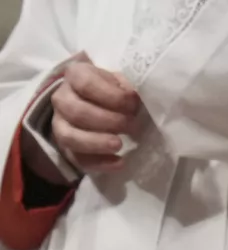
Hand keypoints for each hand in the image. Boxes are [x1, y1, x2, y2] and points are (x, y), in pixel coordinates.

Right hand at [49, 56, 140, 173]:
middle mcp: (62, 99)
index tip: (133, 104)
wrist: (94, 102)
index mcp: (75, 76)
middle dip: (107, 121)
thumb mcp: (119, 81)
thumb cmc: (110, 90)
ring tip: (119, 144)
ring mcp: (60, 125)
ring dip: (96, 143)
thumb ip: (126, 87)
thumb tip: (135, 98)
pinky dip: (99, 163)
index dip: (112, 96)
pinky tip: (119, 163)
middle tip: (131, 125)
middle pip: (77, 112)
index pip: (86, 84)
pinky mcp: (66, 148)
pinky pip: (77, 159)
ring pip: (70, 137)